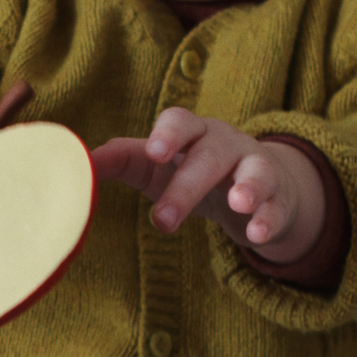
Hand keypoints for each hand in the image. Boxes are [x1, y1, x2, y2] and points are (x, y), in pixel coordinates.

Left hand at [92, 110, 323, 263]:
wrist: (256, 187)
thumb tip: (77, 162)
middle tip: (164, 221)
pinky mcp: (279, 198)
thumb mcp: (157, 166)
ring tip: (239, 204)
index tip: (154, 152)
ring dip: (249, 186)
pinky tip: (257, 234)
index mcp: (193, 133)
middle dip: (188, 186)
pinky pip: (277, 206)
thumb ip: (121, 160)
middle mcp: (227, 144)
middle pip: (209, 157)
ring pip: (256, 171)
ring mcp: (257, 168)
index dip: (168, 134)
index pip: (180, 121)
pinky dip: (269, 219)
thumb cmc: (192, 170)